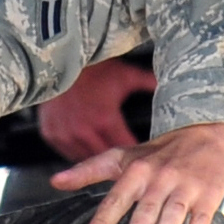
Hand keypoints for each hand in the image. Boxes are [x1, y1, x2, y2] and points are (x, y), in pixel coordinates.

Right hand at [36, 57, 157, 161]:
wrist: (60, 61)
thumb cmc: (93, 69)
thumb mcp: (125, 75)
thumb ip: (148, 83)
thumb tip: (172, 86)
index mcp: (105, 119)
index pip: (125, 148)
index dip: (135, 153)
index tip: (142, 155)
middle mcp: (84, 131)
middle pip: (105, 159)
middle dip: (115, 161)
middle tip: (125, 161)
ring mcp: (65, 134)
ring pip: (84, 159)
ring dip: (95, 158)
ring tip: (105, 156)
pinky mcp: (51, 134)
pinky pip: (66, 152)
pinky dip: (76, 151)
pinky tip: (86, 146)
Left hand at [53, 121, 223, 223]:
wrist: (205, 132)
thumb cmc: (157, 152)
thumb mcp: (122, 156)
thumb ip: (89, 170)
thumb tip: (54, 182)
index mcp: (136, 170)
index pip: (117, 197)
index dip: (104, 219)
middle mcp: (160, 178)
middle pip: (147, 208)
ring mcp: (186, 186)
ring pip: (174, 212)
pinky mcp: (208, 195)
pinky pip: (202, 218)